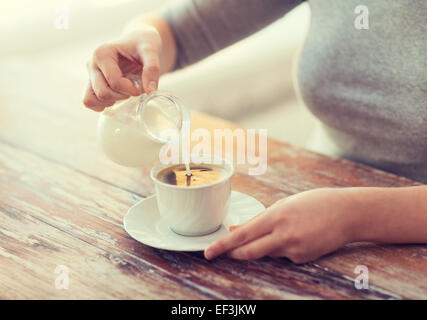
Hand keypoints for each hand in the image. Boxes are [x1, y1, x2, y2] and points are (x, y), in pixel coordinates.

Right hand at [83, 26, 161, 111]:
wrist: (138, 42)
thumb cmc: (143, 43)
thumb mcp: (151, 50)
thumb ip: (152, 68)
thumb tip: (150, 90)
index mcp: (102, 53)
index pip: (114, 82)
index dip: (131, 90)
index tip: (142, 86)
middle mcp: (92, 63)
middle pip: (102, 93)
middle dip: (122, 96)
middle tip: (134, 90)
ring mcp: (91, 74)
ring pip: (91, 99)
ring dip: (111, 102)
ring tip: (125, 93)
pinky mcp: (93, 83)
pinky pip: (89, 101)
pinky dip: (102, 105)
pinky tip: (117, 98)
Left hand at [204, 188, 356, 263]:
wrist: (348, 213)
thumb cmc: (314, 203)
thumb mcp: (284, 205)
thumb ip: (259, 219)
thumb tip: (236, 229)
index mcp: (275, 216)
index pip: (242, 235)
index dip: (223, 245)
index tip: (209, 252)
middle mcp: (282, 235)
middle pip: (248, 252)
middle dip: (234, 254)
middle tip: (223, 252)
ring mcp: (294, 249)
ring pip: (267, 254)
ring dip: (266, 245)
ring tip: (288, 228)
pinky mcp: (303, 259)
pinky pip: (284, 257)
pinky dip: (284, 248)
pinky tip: (301, 235)